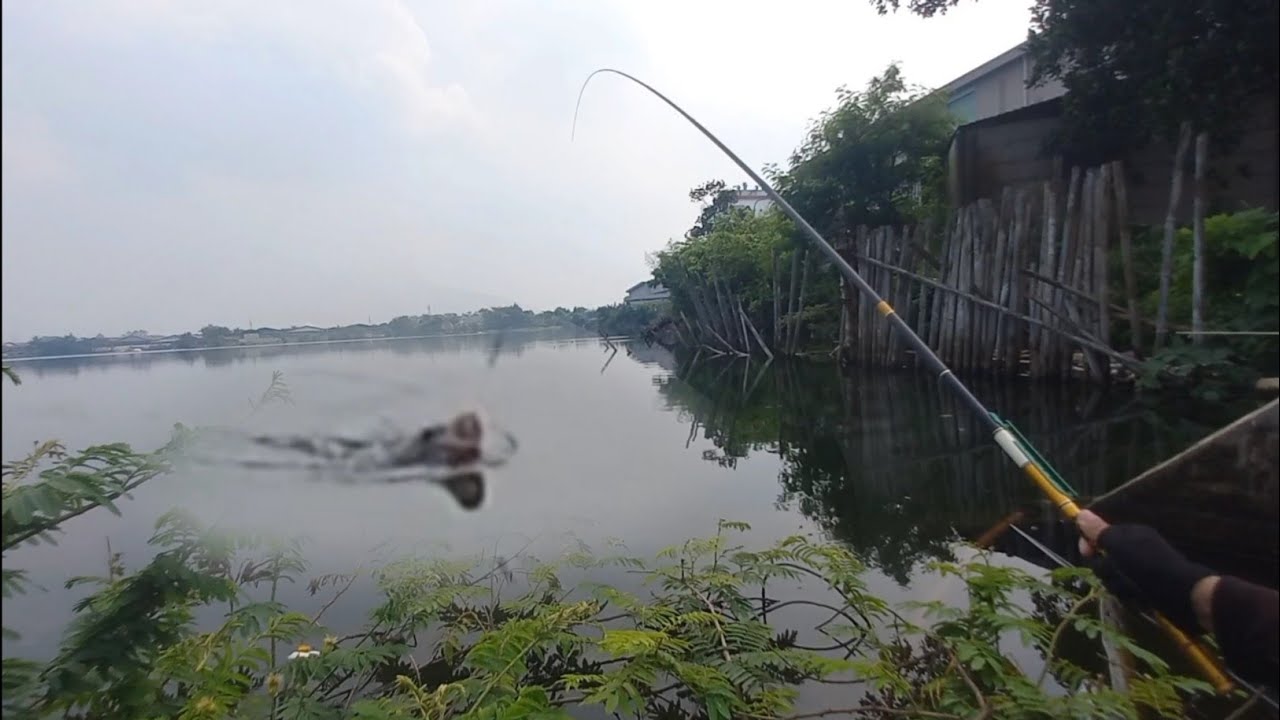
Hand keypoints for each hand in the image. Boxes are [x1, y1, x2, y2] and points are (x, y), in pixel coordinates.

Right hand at [1074, 510, 1214, 633]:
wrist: (1183, 595)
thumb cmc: (1149, 566)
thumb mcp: (1119, 546)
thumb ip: (1099, 532)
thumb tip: (1081, 513)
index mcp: (1131, 534)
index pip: (1100, 533)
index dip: (1089, 542)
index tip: (1086, 553)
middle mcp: (1136, 548)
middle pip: (1105, 557)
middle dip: (1105, 568)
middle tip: (1115, 574)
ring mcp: (1142, 568)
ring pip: (1114, 575)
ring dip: (1116, 583)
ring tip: (1127, 588)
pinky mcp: (1147, 586)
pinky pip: (1126, 587)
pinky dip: (1127, 593)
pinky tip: (1134, 597)